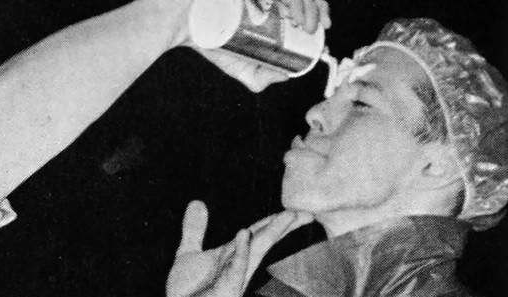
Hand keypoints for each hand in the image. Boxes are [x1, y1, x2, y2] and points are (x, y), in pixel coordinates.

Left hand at [166, 201, 309, 296]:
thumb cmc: (187, 293)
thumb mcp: (188, 254)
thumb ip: (194, 230)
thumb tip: (196, 202)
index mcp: (232, 256)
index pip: (257, 234)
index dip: (274, 220)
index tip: (296, 210)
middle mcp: (238, 267)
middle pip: (263, 241)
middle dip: (283, 226)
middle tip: (307, 212)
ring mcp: (233, 280)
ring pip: (255, 253)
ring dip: (270, 234)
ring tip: (287, 216)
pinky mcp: (223, 293)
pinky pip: (234, 271)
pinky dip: (240, 253)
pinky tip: (244, 234)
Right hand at [191, 0, 330, 90]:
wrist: (183, 26)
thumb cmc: (211, 41)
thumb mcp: (238, 67)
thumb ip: (258, 78)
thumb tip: (286, 76)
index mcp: (271, 4)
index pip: (302, 1)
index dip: (318, 9)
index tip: (324, 25)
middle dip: (317, 7)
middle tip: (314, 28)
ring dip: (306, 3)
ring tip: (303, 23)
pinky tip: (288, 8)